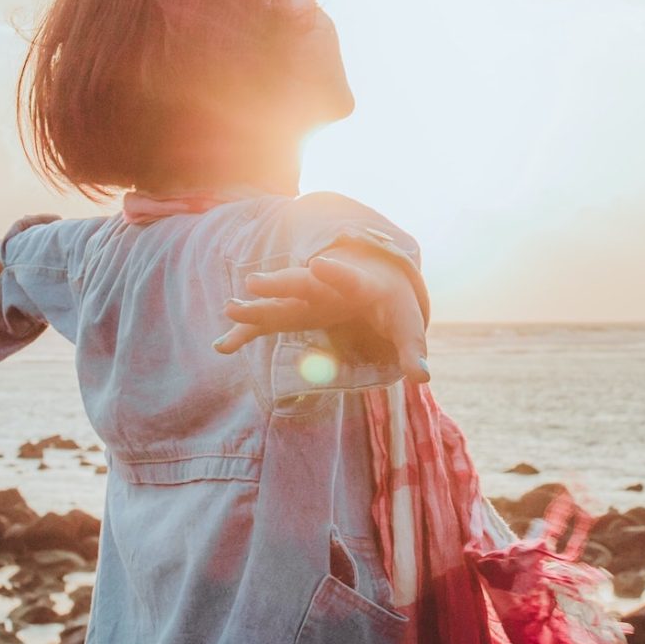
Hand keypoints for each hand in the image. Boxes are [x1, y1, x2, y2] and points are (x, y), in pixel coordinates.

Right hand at [216, 250, 429, 383]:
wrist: (376, 279)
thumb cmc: (394, 304)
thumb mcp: (408, 325)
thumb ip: (413, 350)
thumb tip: (422, 378)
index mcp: (360, 286)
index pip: (348, 278)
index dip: (336, 273)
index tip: (319, 265)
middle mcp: (328, 287)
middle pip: (302, 284)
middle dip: (280, 283)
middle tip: (253, 282)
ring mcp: (308, 299)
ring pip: (279, 301)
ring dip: (256, 306)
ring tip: (229, 308)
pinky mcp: (296, 313)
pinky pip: (268, 323)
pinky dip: (247, 332)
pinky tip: (223, 346)